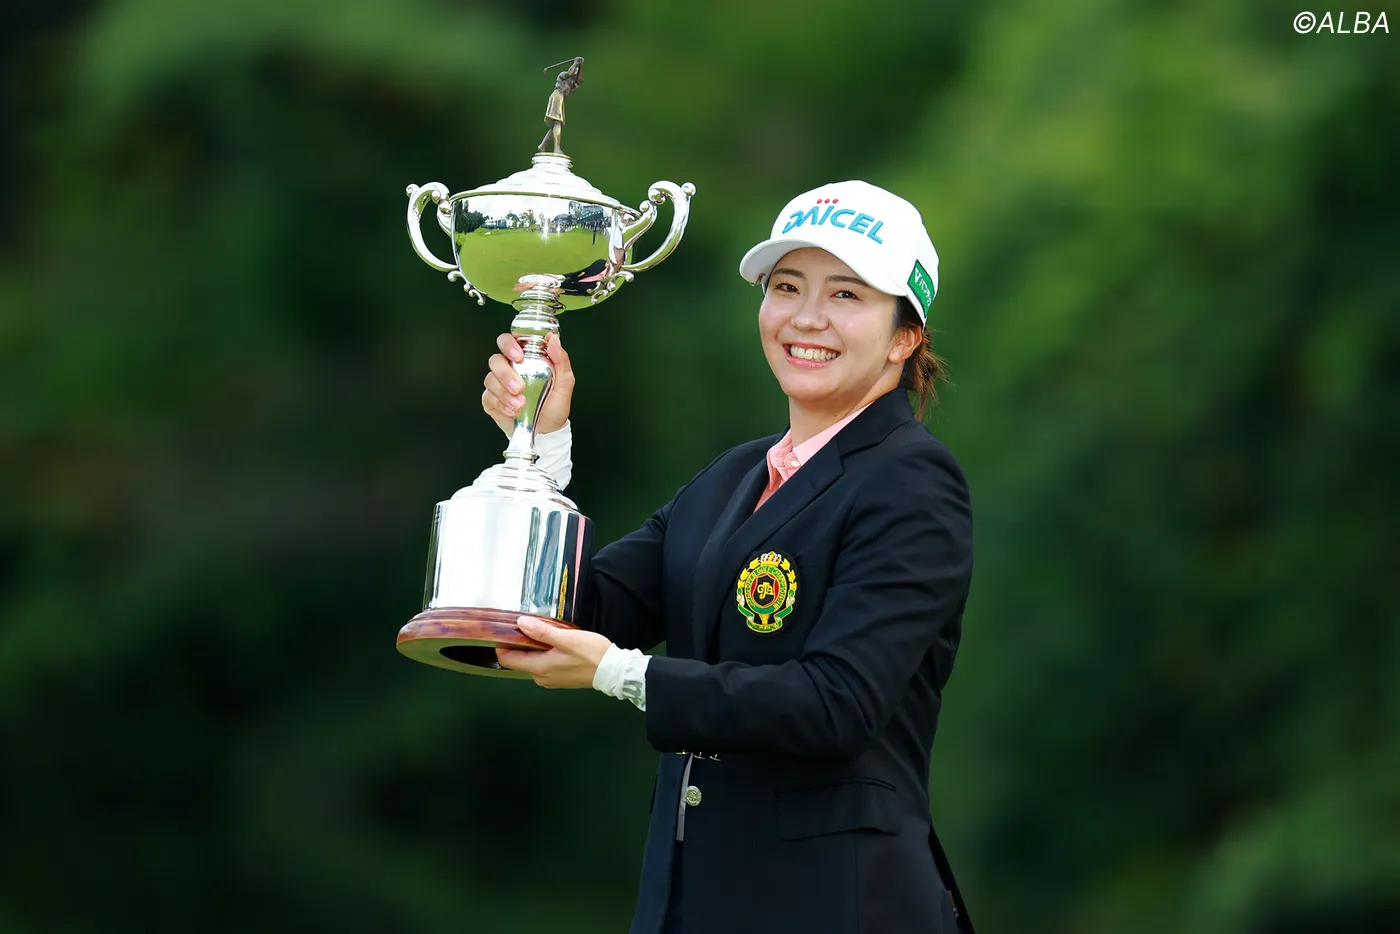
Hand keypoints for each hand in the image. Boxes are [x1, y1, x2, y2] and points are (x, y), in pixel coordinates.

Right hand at [480, 332, 574, 436]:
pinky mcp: (491, 401)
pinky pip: (488, 397)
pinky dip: (501, 404)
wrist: (547, 430)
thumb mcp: (565, 382)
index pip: (509, 341)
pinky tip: (513, 410)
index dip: (509, 344)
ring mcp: (498, 384)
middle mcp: (509, 368)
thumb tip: (553, 340)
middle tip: (519, 386)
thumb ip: (561, 359)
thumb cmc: (554, 404)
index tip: (519, 355)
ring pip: (490, 379)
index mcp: (524, 358)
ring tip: (521, 404)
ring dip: (505, 392)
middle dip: (505, 372)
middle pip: (495, 359)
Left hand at [496, 616, 611, 688]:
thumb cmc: (591, 654)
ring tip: (547, 633)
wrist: (613, 671)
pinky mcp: (560, 679)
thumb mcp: (566, 639)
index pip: (508, 659)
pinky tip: (556, 644)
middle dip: (521, 643)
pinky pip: (544, 665)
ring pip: (532, 662)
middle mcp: (541, 678)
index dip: (503, 644)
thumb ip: (542, 632)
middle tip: (531, 626)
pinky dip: (544, 654)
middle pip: (519, 660)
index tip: (508, 629)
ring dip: (534, 648)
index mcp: (539, 668)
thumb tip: (520, 623)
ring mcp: (550, 680)